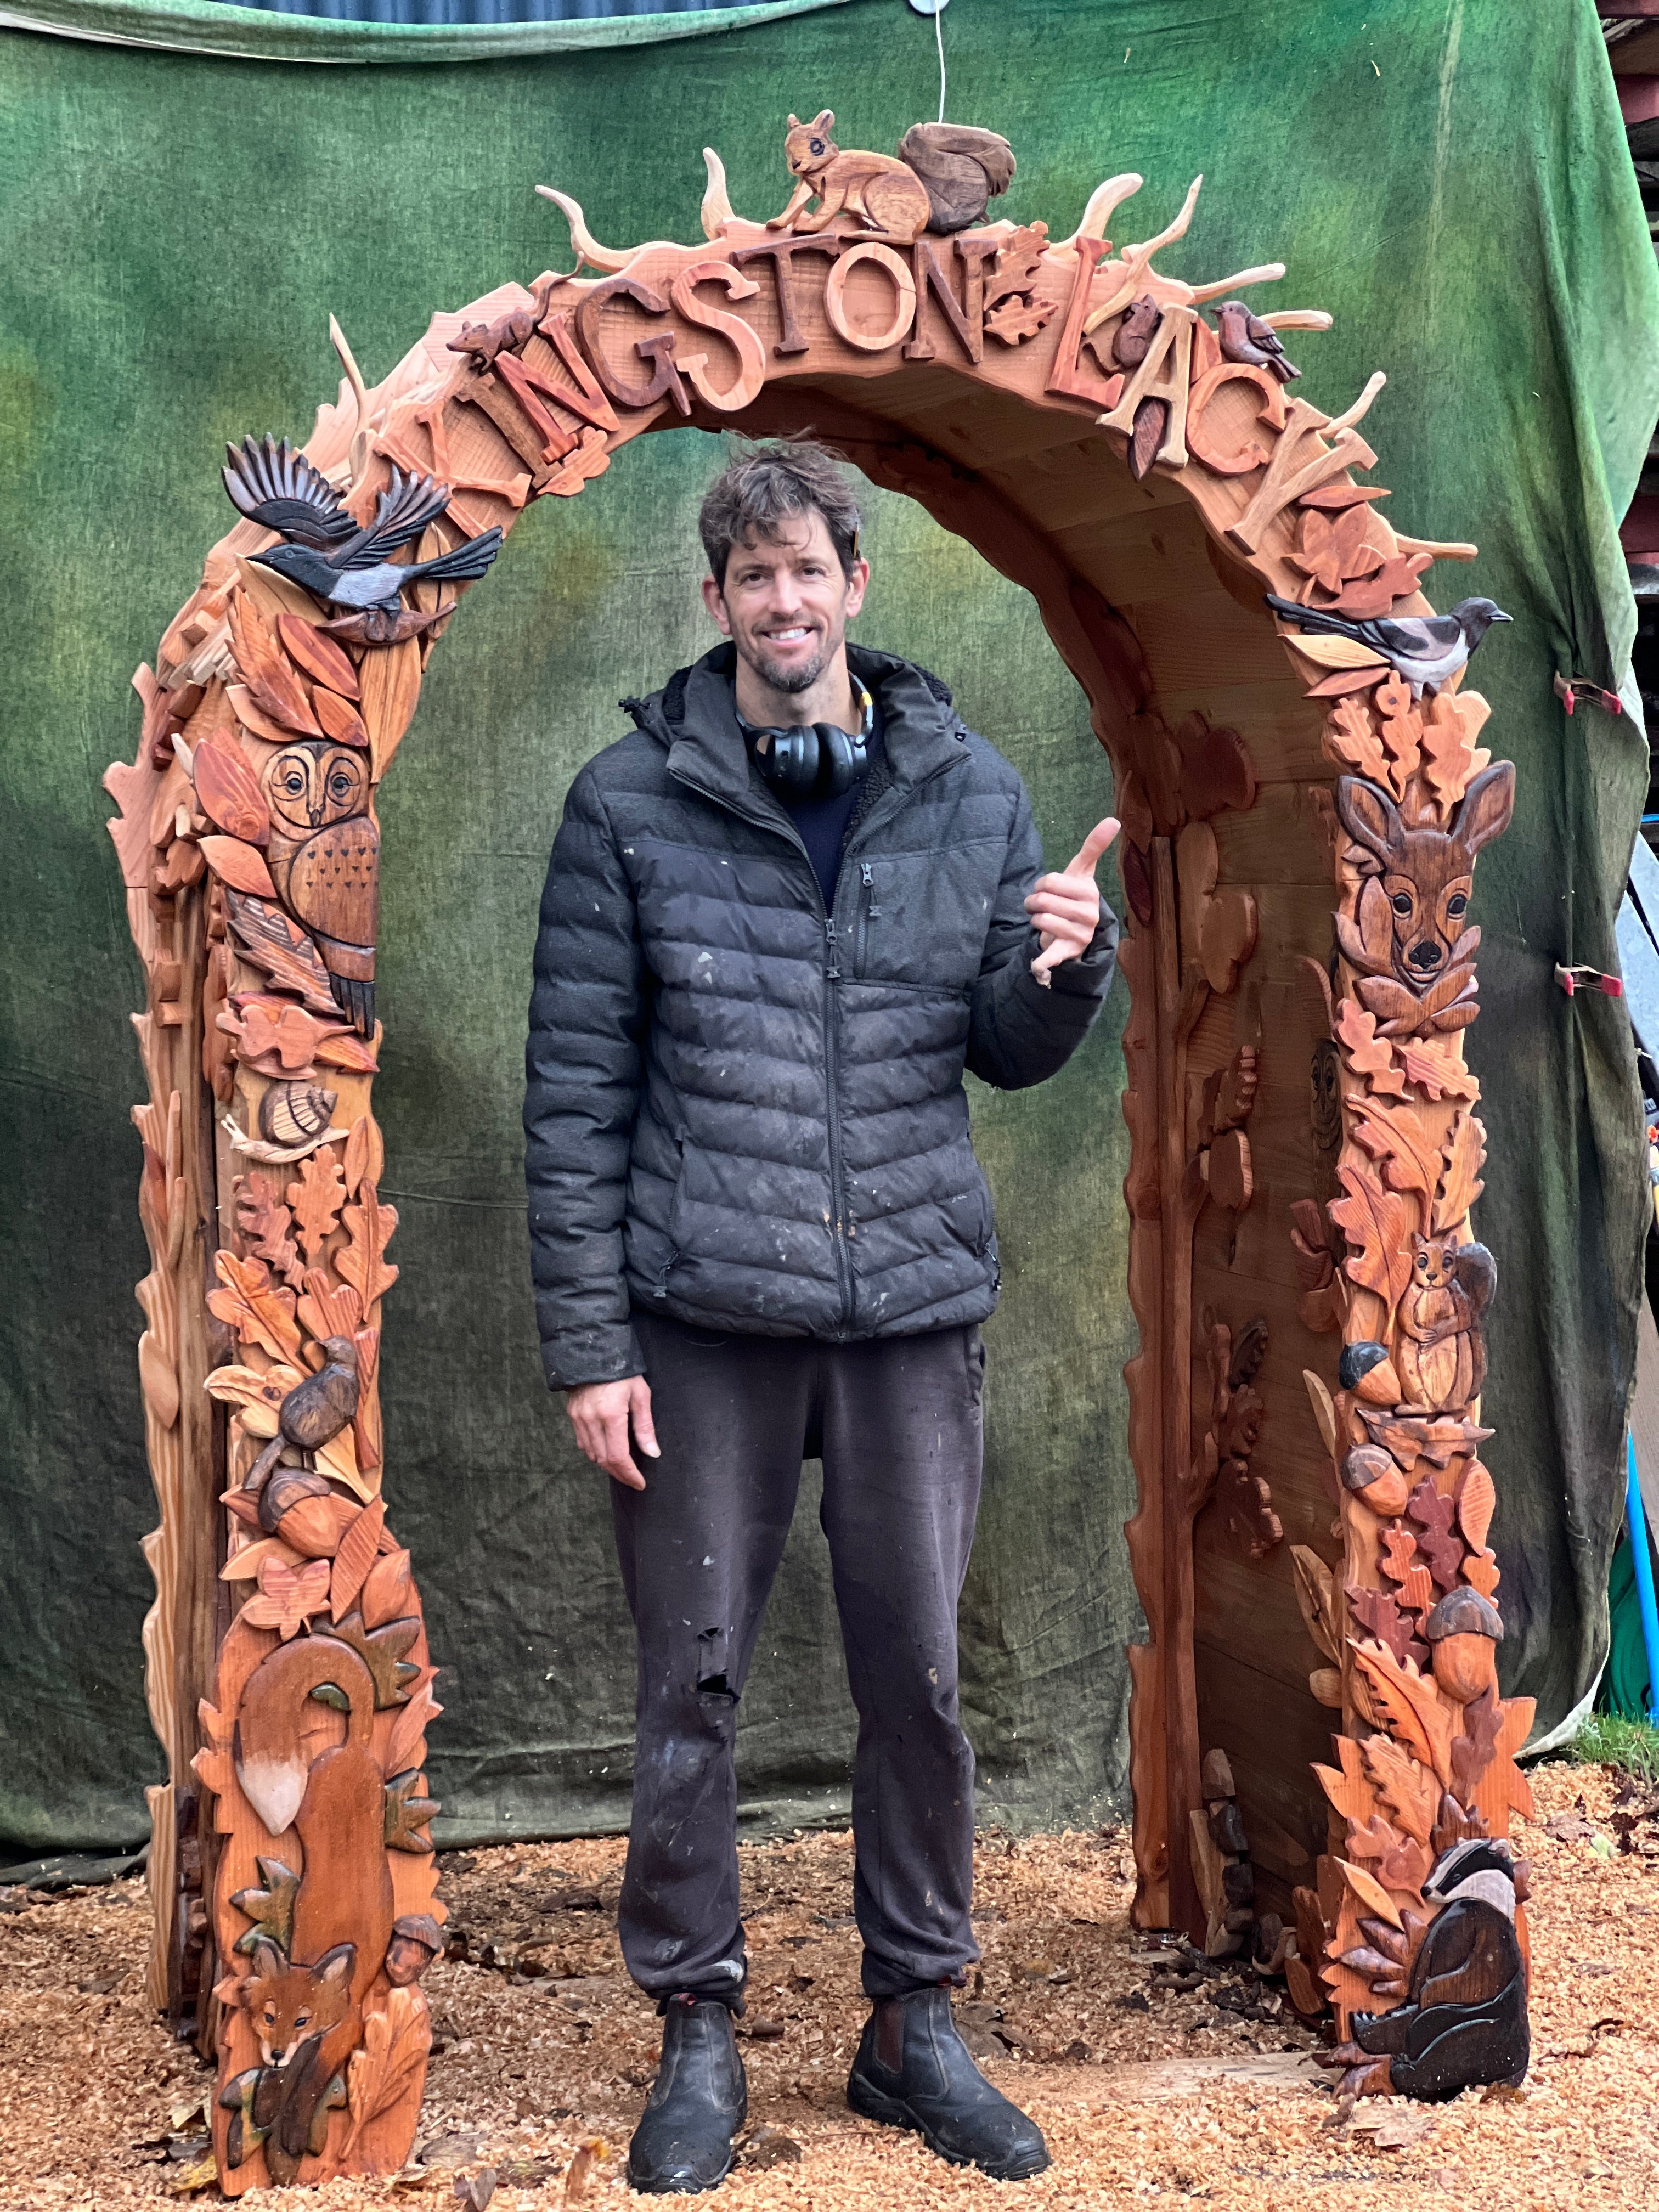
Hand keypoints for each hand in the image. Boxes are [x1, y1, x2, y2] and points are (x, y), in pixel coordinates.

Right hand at [566, 1375, 658, 1489]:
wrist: (595, 1350)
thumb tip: (652, 1452)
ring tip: (622, 1467)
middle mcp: (591, 1419)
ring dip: (606, 1465)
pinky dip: (594, 1452)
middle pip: (603, 1460)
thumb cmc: (623, 1371)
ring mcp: (579, 1418)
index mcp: (611, 1415)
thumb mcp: (641, 1395)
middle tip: (633, 1479)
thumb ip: (645, 1426)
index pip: (618, 1456)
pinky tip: (606, 1451)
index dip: (629, 1474)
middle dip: (619, 1473)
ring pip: (591, 1454)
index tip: (640, 1483)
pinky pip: (582, 1443)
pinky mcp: (572, 1415)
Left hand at [1027, 816, 1119, 981]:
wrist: (1076, 933)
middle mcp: (1089, 914)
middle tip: (1040, 906)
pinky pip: (1052, 956)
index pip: (1049, 881)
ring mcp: (1080, 935)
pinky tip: (1037, 966)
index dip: (1041, 885)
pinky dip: (1043, 963)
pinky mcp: (1068, 952)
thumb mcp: (1082, 872)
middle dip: (1033, 902)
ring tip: (1042, 920)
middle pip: (1041, 900)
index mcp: (1090, 892)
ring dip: (1033, 919)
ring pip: (1039, 919)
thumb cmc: (1074, 897)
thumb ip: (1094, 846)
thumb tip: (1115, 819)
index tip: (1048, 889)